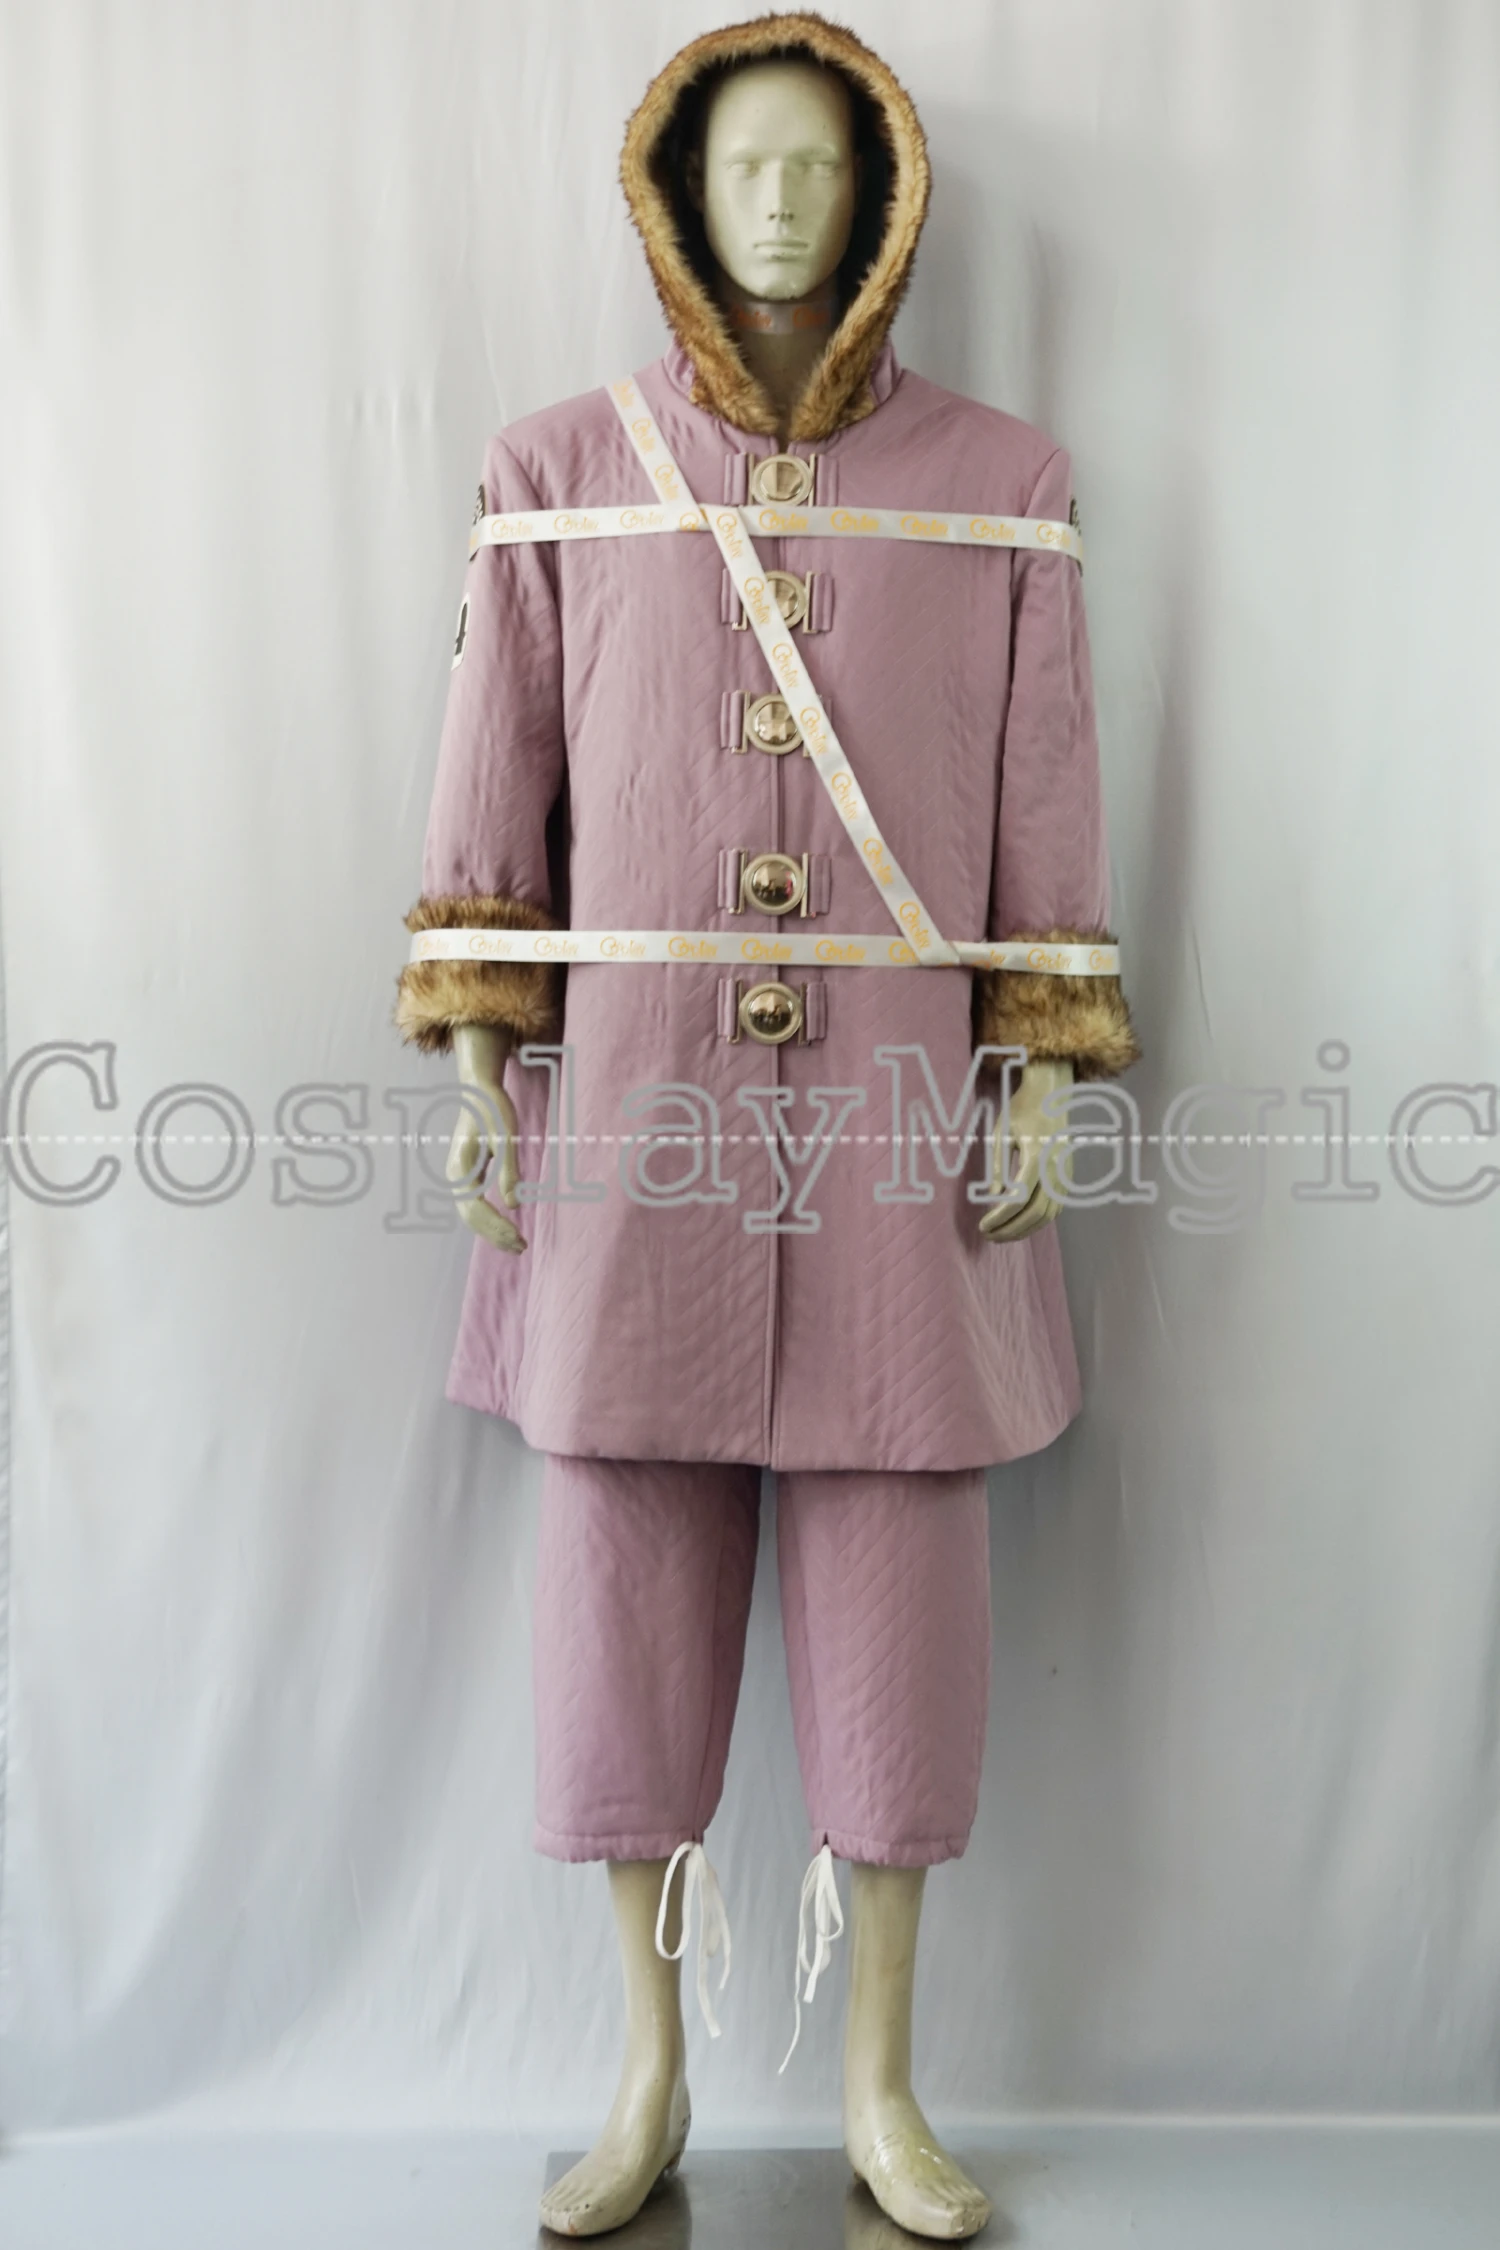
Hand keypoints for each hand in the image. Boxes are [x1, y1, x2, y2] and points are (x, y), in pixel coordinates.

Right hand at [449, 1023, 525, 1251]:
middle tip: (522, 1247)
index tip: (519, 1236)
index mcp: (461, 1167)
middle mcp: (454, 1175)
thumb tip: (515, 1205)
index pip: (476, 1208)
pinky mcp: (466, 1175)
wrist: (478, 1090)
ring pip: (470, 1215)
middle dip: (495, 1235)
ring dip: (491, 1231)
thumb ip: (510, 1171)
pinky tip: (506, 1227)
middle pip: (470, 1217)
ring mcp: (458, 1177)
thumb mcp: (507, 1136)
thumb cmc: (493, 1108)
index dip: (496, 1225)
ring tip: (516, 1244)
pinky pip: (474, 1205)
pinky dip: (489, 1220)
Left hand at [978, 1058, 1074, 1243]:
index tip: (982, 1226)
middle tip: (989, 1236)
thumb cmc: (1021, 1109)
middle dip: (1011, 1230)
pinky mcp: (1067, 1176)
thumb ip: (998, 1167)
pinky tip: (1020, 1224)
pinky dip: (1038, 1221)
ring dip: (1025, 1230)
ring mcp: (1065, 1173)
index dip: (1000, 1218)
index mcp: (1037, 1155)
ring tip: (1002, 1235)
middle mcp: (1056, 1167)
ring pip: (1048, 1215)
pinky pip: (1056, 1208)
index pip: (1018, 1199)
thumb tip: (992, 1198)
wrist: (1052, 1092)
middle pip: (1035, 1213)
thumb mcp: (1001, 1133)